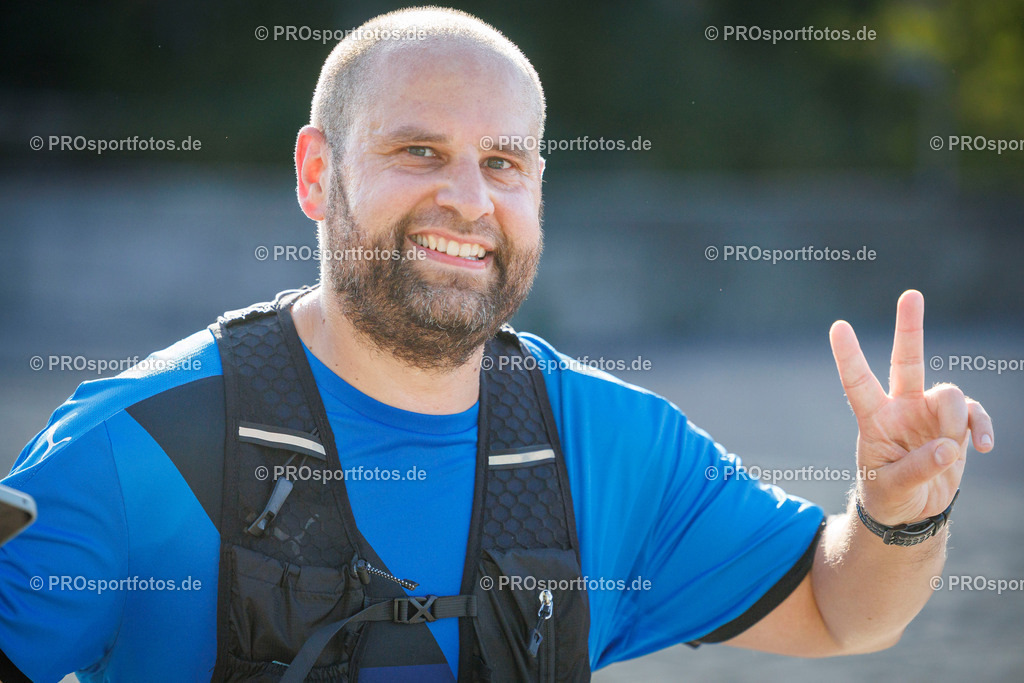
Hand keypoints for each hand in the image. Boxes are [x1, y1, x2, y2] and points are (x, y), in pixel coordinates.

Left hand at [829, 290, 993, 525]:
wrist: (910, 513)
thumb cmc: (888, 496)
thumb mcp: (892, 488)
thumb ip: (918, 469)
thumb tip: (949, 447)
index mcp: (874, 418)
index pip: (857, 383)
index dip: (849, 356)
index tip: (838, 326)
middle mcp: (901, 407)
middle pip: (907, 361)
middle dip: (910, 327)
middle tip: (911, 294)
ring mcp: (929, 414)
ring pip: (950, 394)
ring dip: (956, 420)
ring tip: (951, 450)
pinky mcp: (955, 426)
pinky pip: (974, 414)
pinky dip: (982, 428)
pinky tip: (983, 447)